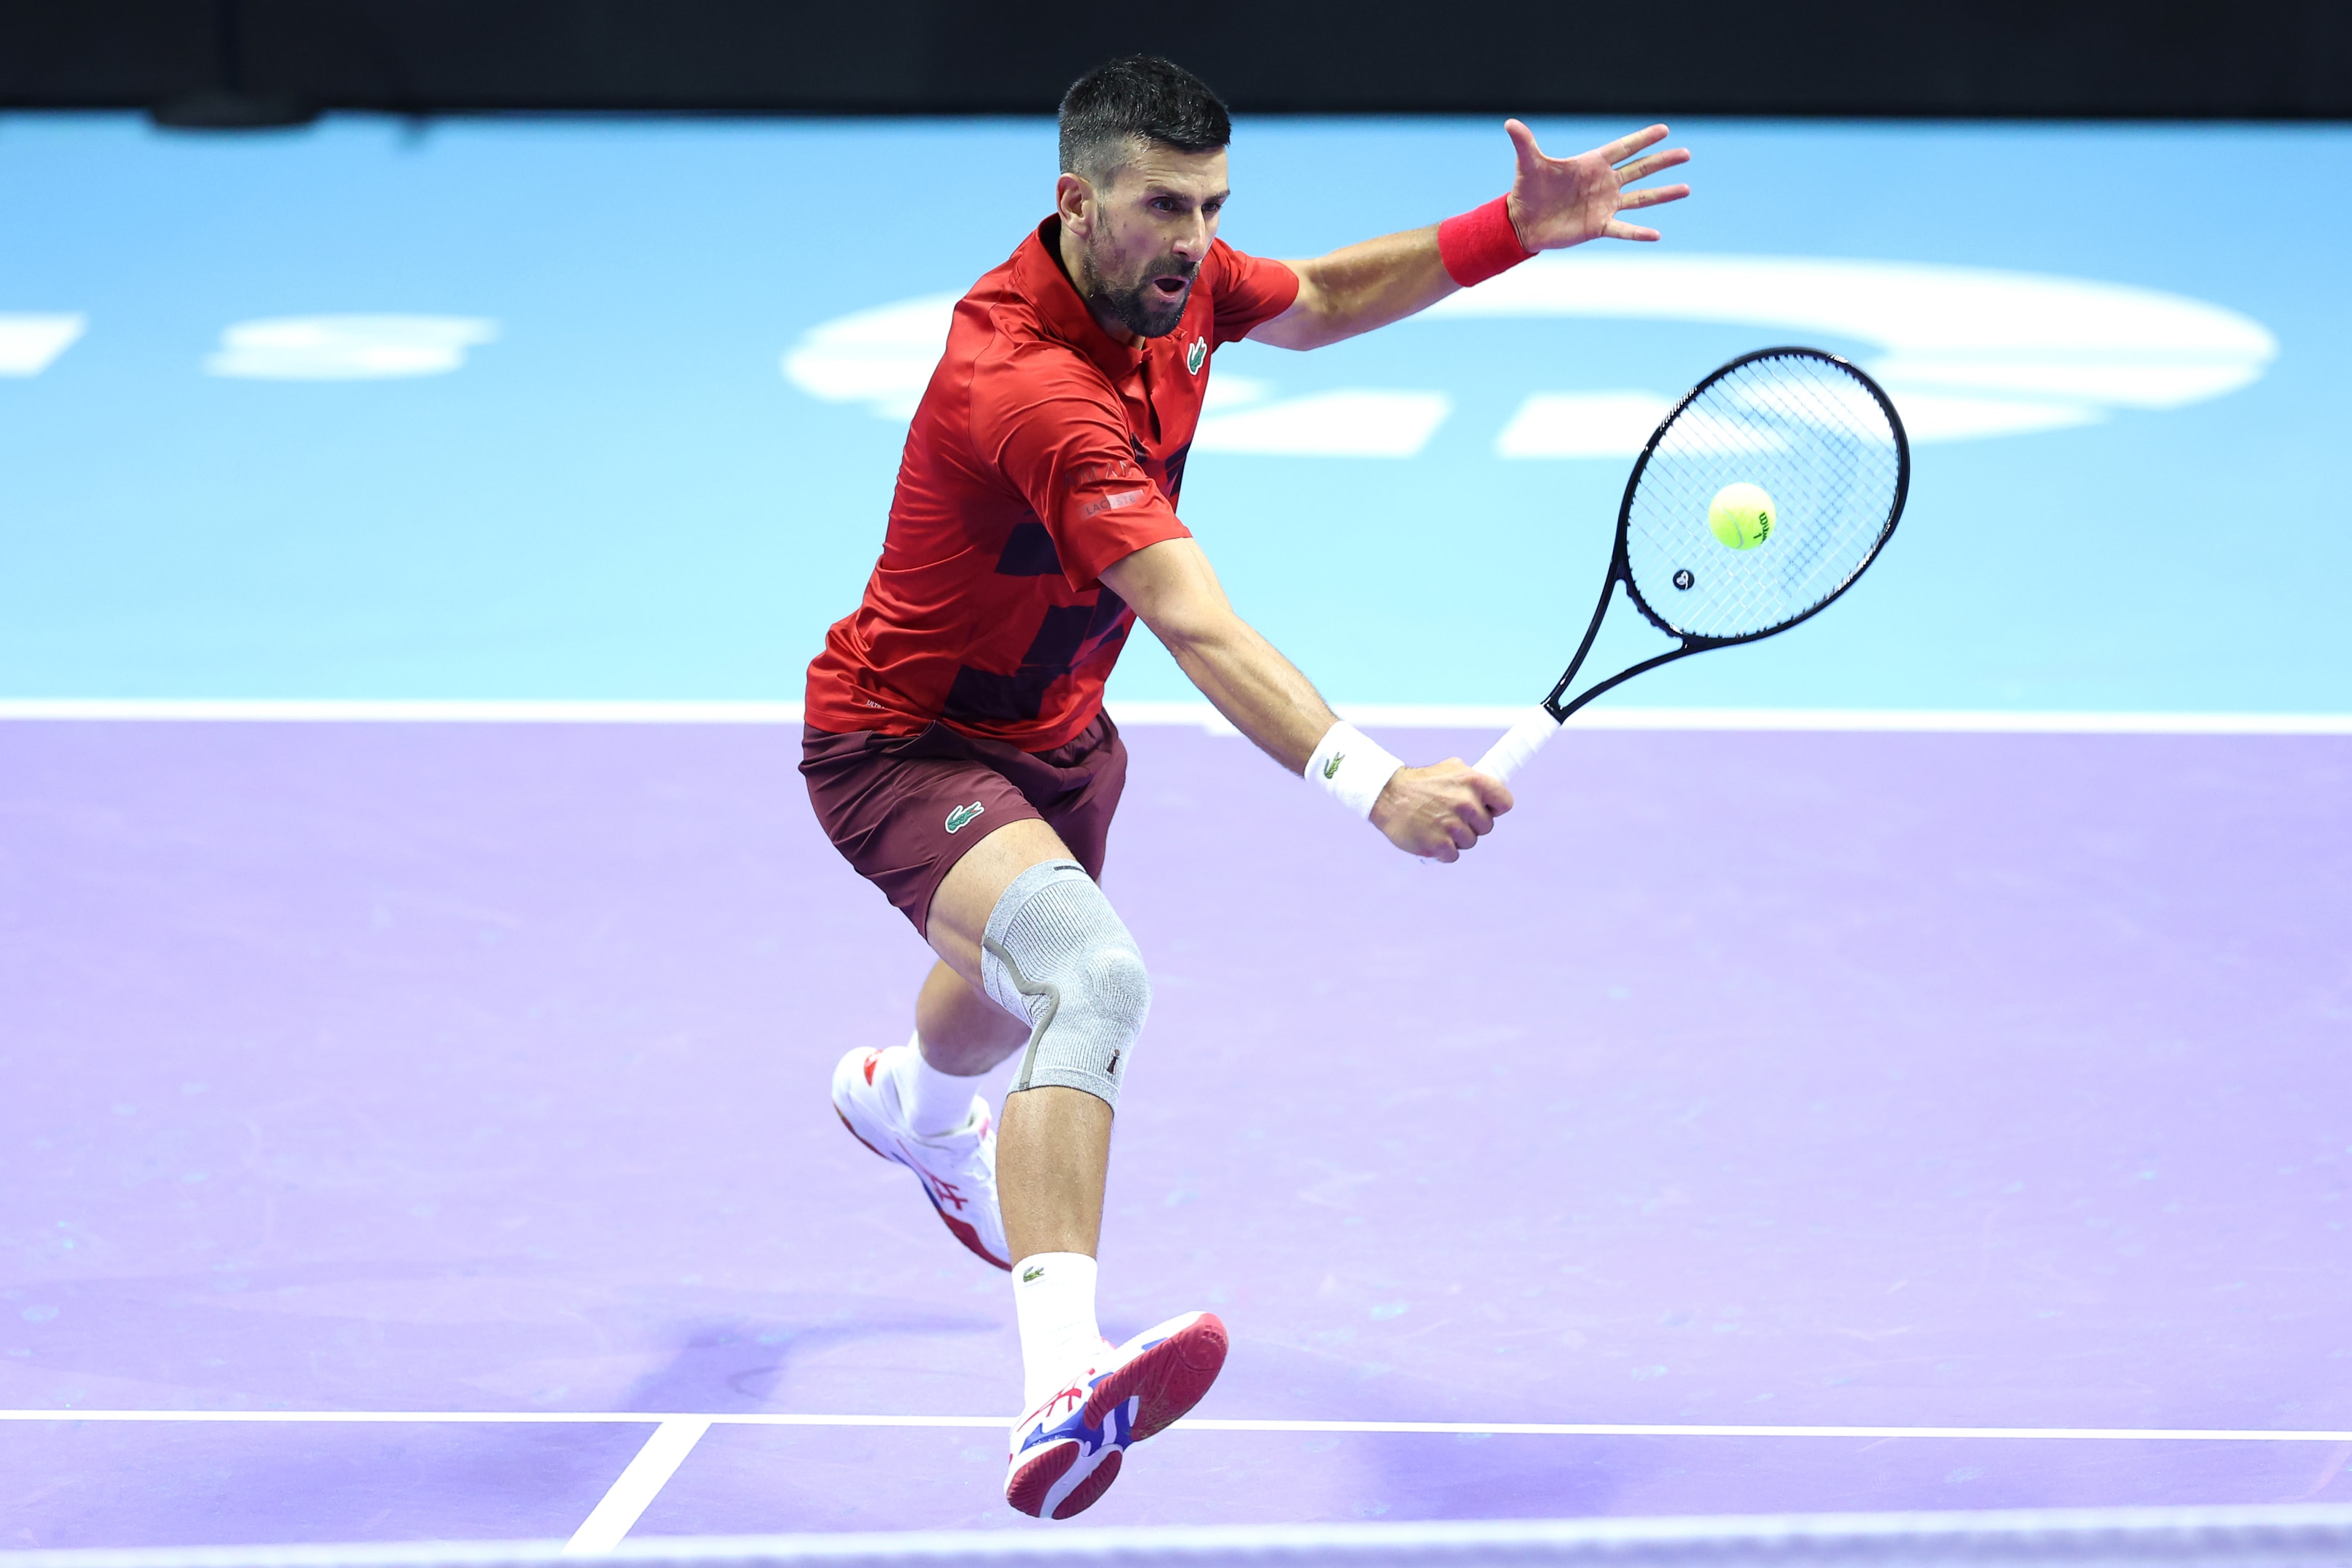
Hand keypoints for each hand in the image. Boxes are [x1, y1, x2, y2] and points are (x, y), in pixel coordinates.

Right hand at [1370, 760, 1513, 862]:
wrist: (1387, 795)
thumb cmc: (1419, 783)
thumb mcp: (1450, 768)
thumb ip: (1473, 780)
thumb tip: (1491, 791)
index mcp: (1473, 782)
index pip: (1505, 803)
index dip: (1495, 808)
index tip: (1486, 810)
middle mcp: (1466, 803)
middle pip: (1487, 827)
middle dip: (1472, 825)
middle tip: (1452, 817)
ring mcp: (1452, 825)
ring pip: (1470, 842)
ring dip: (1457, 838)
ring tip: (1438, 826)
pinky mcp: (1438, 844)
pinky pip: (1453, 855)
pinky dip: (1443, 851)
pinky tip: (1431, 838)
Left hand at [1502, 120, 1689, 250]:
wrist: (1523, 222)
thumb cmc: (1528, 190)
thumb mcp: (1529, 164)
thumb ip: (1525, 143)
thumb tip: (1509, 123)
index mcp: (1592, 164)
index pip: (1623, 148)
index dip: (1643, 139)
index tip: (1665, 129)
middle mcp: (1604, 182)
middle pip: (1640, 169)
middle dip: (1662, 161)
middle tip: (1686, 153)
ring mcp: (1604, 204)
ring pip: (1641, 197)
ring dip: (1663, 194)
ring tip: (1687, 188)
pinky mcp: (1599, 226)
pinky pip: (1623, 228)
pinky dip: (1638, 232)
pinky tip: (1656, 234)